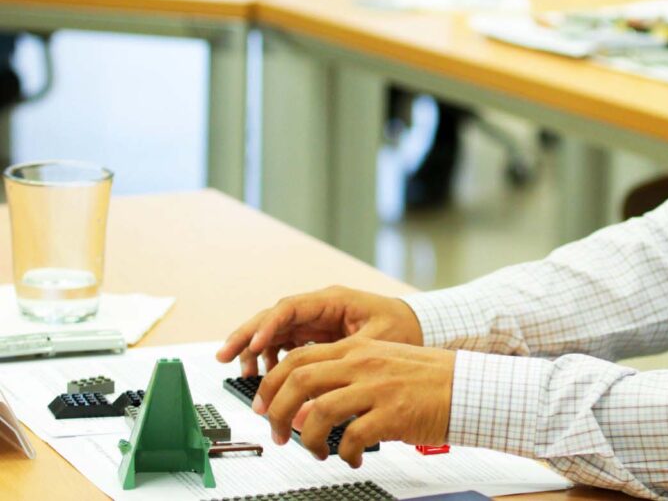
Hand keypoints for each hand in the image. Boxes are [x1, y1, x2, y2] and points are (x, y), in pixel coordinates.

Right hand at [215, 286, 423, 374]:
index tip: (253, 346)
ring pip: (274, 331)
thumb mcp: (377, 342)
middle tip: (223, 356)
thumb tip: (312, 391)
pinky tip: (266, 376)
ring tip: (244, 375)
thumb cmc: (403, 330)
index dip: (268, 327)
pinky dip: (271, 359)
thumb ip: (343, 361)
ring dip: (255, 351)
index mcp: (333, 300)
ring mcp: (315, 321)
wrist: (419, 327)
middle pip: (273, 317)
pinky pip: (284, 344)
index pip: (290, 308)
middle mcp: (319, 308)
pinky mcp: (315, 336)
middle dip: (246, 336)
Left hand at [253, 335, 454, 466]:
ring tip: (318, 451)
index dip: (272, 384)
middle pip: (299, 381)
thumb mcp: (382, 363)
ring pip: (318, 411)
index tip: (263, 405)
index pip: (299, 359)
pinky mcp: (393, 414)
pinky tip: (353, 458)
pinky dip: (344, 453)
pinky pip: (352, 437)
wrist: (469, 387)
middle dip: (277, 411)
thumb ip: (345, 376)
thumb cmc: (428, 379)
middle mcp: (364, 363)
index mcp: (358, 349)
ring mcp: (378, 388)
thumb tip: (305, 405)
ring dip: (308, 438)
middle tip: (278, 433)